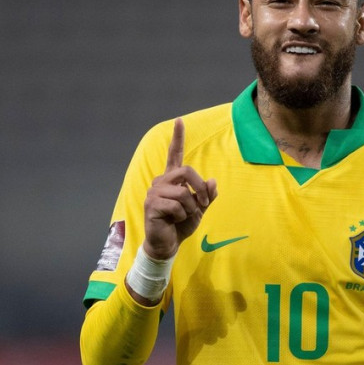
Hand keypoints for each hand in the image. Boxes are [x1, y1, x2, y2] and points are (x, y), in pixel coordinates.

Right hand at [143, 118, 216, 259]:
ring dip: (191, 208)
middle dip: (200, 188)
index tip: (179, 120)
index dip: (177, 138)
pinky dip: (182, 215)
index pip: (174, 154)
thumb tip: (212, 181)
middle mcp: (161, 181)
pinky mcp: (151, 204)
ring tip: (183, 216)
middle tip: (203, 204)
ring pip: (183, 192)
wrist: (168, 243)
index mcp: (172, 179)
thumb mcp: (200, 208)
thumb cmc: (181, 224)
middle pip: (186, 171)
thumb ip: (207, 195)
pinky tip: (173, 220)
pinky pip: (176, 206)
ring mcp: (154, 192)